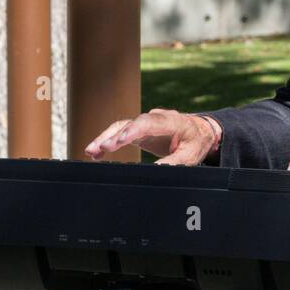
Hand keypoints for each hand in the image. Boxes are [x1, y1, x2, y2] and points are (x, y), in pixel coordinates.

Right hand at [84, 108, 220, 165]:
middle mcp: (155, 117)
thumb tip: (156, 171)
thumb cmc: (195, 142)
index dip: (132, 131)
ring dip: (105, 138)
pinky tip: (95, 152)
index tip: (118, 142)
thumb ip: (174, 162)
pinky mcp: (139, 128)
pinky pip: (120, 131)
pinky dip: (108, 140)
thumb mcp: (190, 156)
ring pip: (121, 126)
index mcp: (171, 121)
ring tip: (91, 151)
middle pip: (130, 123)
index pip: (148, 123)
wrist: (199, 131)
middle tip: (99, 148)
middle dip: (113, 135)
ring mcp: (145, 122)